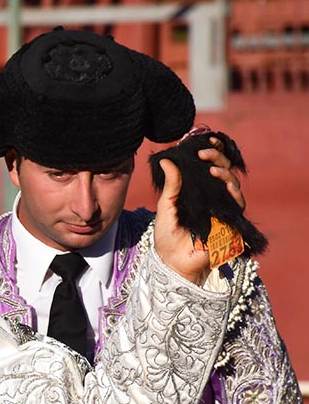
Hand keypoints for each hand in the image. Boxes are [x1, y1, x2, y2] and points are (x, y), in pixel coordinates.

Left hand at [153, 150, 246, 283]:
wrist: (174, 262)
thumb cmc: (167, 236)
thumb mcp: (165, 207)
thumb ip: (171, 185)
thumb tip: (167, 160)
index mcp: (196, 190)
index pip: (207, 166)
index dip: (210, 152)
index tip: (203, 141)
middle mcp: (211, 196)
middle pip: (222, 169)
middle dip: (216, 157)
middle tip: (204, 152)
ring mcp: (222, 207)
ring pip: (232, 183)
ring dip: (224, 171)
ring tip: (211, 168)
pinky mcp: (230, 220)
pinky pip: (237, 202)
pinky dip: (232, 190)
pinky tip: (223, 183)